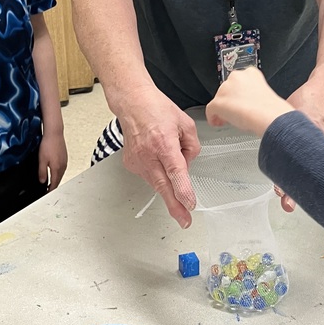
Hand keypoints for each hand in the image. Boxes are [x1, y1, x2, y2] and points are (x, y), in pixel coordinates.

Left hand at [39, 131, 67, 191]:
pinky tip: (54, 172)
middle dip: (53, 186)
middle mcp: (63, 166)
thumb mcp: (42, 160)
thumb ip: (42, 172)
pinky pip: (62, 169)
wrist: (54, 133)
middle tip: (48, 190)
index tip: (46, 194)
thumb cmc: (48, 144)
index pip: (54, 183)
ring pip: (60, 175)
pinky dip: (58, 173)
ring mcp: (65, 162)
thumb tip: (42, 181)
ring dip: (56, 180)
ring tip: (50, 183)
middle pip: (58, 180)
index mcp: (57, 168)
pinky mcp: (65, 158)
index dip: (50, 190)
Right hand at [120, 90, 200, 227]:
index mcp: (164, 143)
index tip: (189, 204)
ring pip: (157, 182)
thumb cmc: (158, 110)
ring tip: (168, 158)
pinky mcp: (131, 164)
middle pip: (163, 186)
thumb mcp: (186, 124)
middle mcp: (148, 154)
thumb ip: (192, 147)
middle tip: (184, 221)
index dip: (183, 190)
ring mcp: (137, 160)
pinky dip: (158, 171)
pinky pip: (150, 174)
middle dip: (175, 206)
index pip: (175, 171)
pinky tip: (158, 157)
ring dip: (169, 184)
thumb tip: (188, 166)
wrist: (132, 104)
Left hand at [206, 67, 292, 136]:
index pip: (239, 82)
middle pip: (227, 90)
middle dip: (230, 101)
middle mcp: (236, 77)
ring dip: (223, 109)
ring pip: (219, 99)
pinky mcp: (217, 102)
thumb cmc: (270, 109)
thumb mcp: (264, 94)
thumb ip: (253, 94)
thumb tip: (248, 104)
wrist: (268, 115)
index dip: (238, 93)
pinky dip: (213, 118)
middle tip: (236, 112)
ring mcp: (225, 89)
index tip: (241, 101)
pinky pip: (210, 110)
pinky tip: (218, 123)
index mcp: (251, 73)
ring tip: (231, 119)